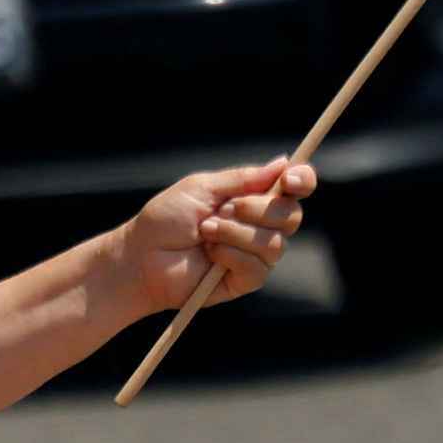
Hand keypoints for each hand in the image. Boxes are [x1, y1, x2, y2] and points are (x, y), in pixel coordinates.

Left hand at [105, 158, 312, 317]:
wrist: (140, 255)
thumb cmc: (164, 219)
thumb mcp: (200, 188)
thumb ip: (241, 178)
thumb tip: (282, 163)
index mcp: (250, 199)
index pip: (292, 189)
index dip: (301, 181)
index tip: (292, 178)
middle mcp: (259, 225)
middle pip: (291, 215)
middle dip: (257, 209)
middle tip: (223, 208)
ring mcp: (255, 254)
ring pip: (275, 242)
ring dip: (235, 232)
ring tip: (205, 231)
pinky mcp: (246, 279)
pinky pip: (258, 266)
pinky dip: (230, 254)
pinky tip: (209, 254)